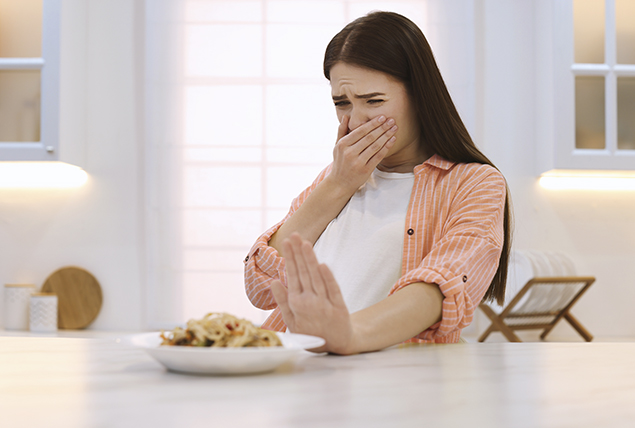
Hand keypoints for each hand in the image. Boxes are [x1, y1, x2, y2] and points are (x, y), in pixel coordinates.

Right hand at [270, 233, 353, 353]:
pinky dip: (327, 278)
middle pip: (303, 273)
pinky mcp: (339, 308)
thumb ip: (283, 301)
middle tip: (294, 234)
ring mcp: (324, 305)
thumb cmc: (312, 333)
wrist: (338, 345)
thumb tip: (274, 282)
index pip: (292, 275)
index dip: (290, 258)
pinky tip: (322, 265)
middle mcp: (309, 303)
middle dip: (298, 252)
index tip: (287, 242)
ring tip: (305, 243)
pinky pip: (333, 290)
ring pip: (316, 278)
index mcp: (296, 304)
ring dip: (310, 259)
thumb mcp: (291, 322)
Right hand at [328, 115, 397, 194]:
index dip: (372, 123)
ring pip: (375, 146)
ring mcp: (358, 162)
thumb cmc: (340, 161)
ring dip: (386, 136)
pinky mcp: (365, 170)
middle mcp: (349, 153)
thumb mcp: (337, 146)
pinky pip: (378, 156)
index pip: (360, 131)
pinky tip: (392, 140)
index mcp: (342, 144)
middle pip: (369, 137)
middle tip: (391, 120)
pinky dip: (386, 147)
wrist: (340, 183)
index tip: (382, 117)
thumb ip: (341, 130)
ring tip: (394, 128)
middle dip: (382, 127)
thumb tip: (346, 116)